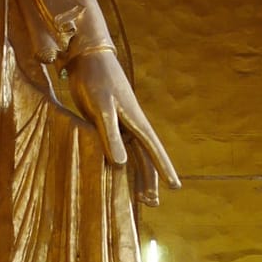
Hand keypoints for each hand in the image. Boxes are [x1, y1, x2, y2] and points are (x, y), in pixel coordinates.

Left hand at [65, 49, 179, 205]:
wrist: (86, 58)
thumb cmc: (96, 80)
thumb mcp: (101, 109)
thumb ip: (110, 135)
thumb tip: (122, 164)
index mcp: (135, 121)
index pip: (153, 150)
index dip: (163, 169)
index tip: (175, 187)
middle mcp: (131, 125)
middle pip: (144, 157)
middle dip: (149, 179)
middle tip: (152, 203)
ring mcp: (119, 124)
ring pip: (131, 155)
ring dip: (135, 175)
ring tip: (140, 197)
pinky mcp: (105, 122)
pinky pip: (115, 148)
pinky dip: (118, 162)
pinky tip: (117, 175)